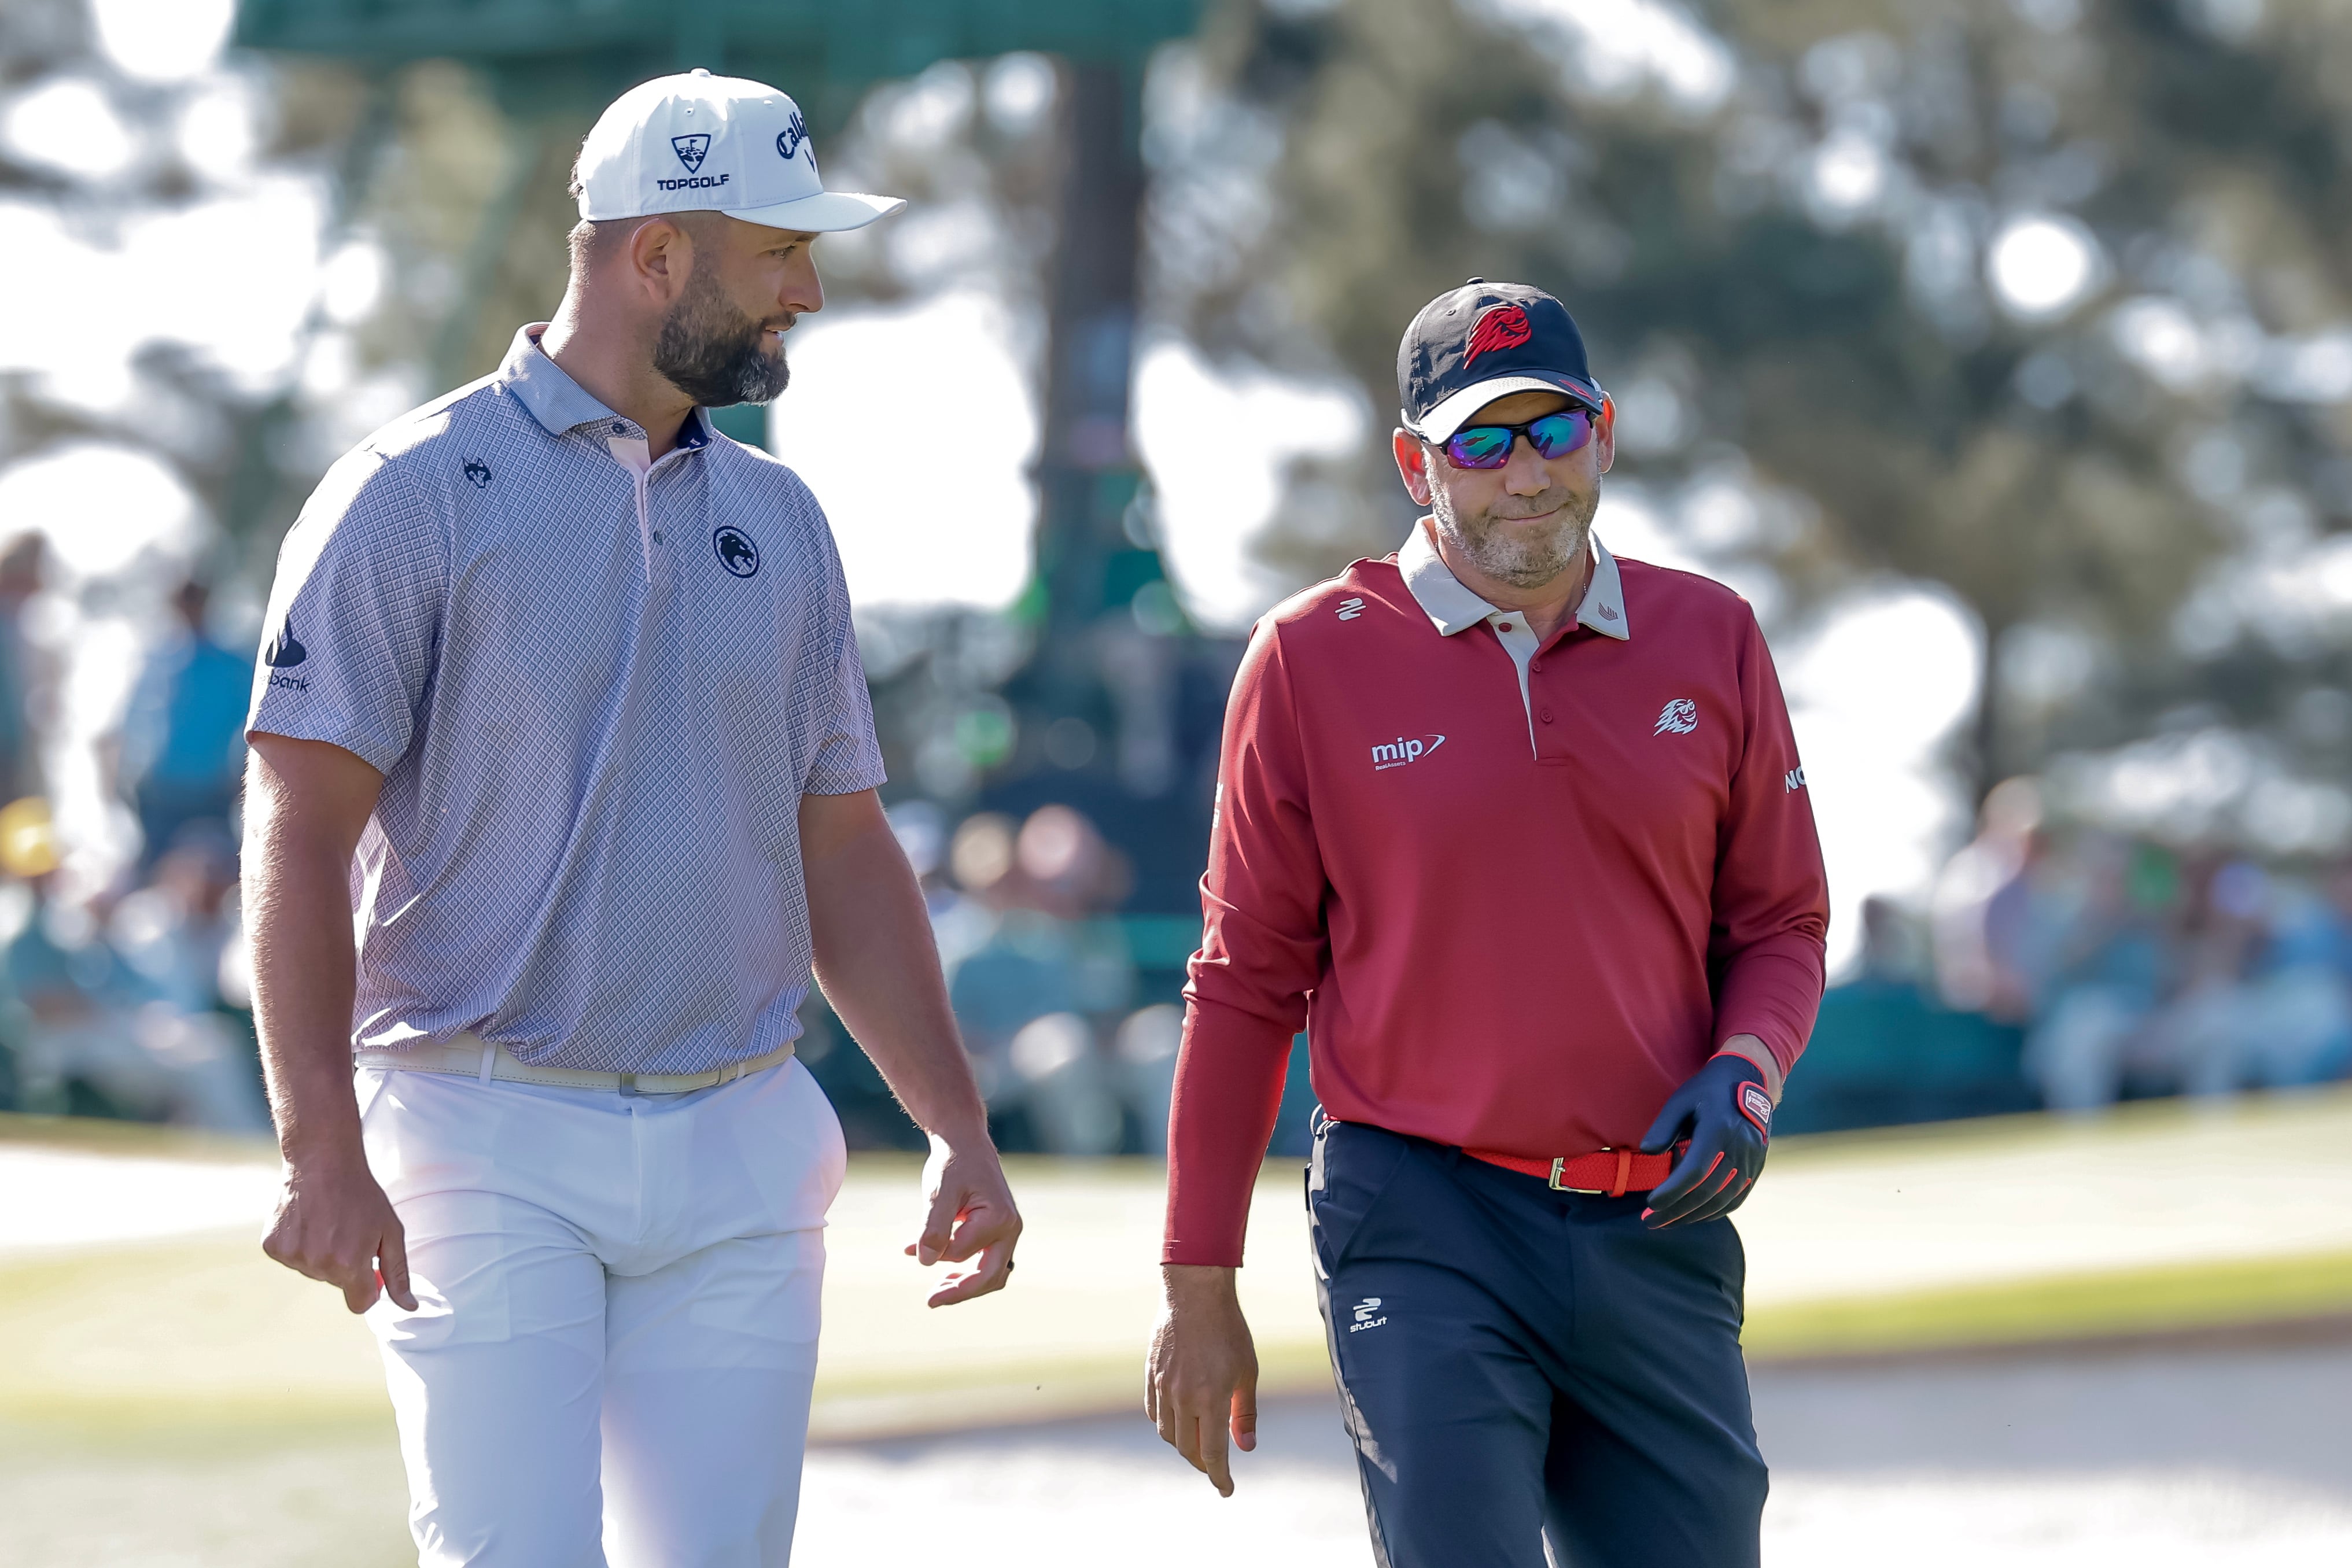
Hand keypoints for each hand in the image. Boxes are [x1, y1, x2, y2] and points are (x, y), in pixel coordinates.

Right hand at [260, 1150, 416, 1313]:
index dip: (369, 1288)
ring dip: (322, 1255)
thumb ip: (398, 1273)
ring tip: (328, 1222)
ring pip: (314, 1272)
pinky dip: (301, 1246)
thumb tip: (410, 1308)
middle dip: (346, 1264)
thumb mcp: (391, 1231)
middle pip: (337, 1284)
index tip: (370, 1269)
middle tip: (348, 1230)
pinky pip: (292, 1260)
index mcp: (349, 1264)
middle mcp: (318, 1265)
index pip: (360, 1304)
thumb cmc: (363, 1196)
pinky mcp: (273, 1247)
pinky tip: (308, 1221)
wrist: (323, 1161)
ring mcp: (292, 1257)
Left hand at [903, 1131, 1020, 1306]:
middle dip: (959, 1292)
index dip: (934, 1254)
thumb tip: (924, 1262)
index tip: (909, 1248)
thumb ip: (934, 1228)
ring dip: (965, 1285)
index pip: (962, 1254)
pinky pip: (987, 1261)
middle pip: (989, 1276)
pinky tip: (941, 1268)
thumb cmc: (952, 1164)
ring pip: (991, 1273)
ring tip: (937, 1291)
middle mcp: (1010, 1228)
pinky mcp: (998, 1231)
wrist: (964, 1142)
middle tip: (930, 1301)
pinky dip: (967, 1269)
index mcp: (999, 1219)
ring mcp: (1008, 1231)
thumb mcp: (939, 1192)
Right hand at [1146, 1264, 1257, 1496]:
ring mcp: (1162, 1386)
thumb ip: (1245, 1414)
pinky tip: (1178, 1422)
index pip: (1211, 1454)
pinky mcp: (1150, 1374)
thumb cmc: (1228, 1331)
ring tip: (1198, 1444)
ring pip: (1167, 1433)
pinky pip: (1153, 1412)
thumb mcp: (1247, 1373)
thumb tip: (1245, 1448)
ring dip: (1183, 1445)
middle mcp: (1182, 1397)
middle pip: (1186, 1448)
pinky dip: (1165, 1425)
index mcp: (1210, 1399)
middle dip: (1202, 1464)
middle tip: (1215, 1467)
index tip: (1226, 1489)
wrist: (1195, 1295)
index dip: (1219, 1477)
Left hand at [1638, 1051, 1771, 1227]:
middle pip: (1707, 1191)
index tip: (1650, 1204)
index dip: (1672, 1192)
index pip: (1695, 1171)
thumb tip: (1648, 1152)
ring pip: (1722, 1199)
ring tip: (1666, 1222)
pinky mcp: (1756, 1168)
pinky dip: (1714, 1211)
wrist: (1746, 1082)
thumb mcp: (1680, 1101)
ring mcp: (1751, 1160)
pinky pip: (1736, 1198)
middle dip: (1677, 1210)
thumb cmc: (1705, 1092)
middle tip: (1650, 1221)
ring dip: (1693, 1216)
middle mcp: (1739, 1148)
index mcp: (1719, 1129)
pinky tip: (1693, 1216)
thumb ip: (1664, 1127)